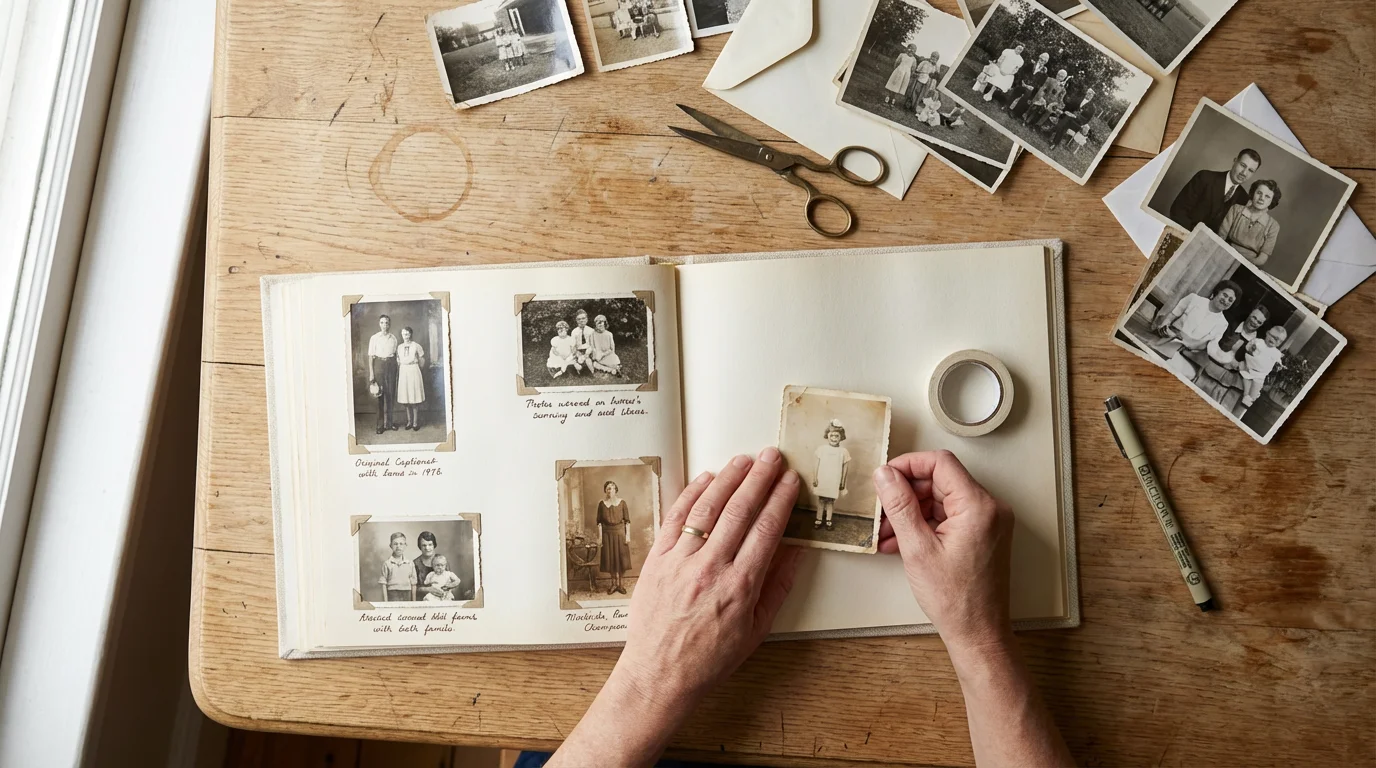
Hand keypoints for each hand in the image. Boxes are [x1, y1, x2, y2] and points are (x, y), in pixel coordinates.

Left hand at [550, 450, 801, 767]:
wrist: (660, 675)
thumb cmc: (709, 659)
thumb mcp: (757, 628)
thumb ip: (778, 584)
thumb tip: (796, 549)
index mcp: (740, 587)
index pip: (766, 529)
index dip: (781, 500)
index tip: (791, 481)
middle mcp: (710, 569)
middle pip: (739, 510)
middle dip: (759, 478)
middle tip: (772, 457)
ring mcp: (680, 562)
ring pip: (707, 508)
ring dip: (728, 478)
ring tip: (743, 460)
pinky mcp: (657, 560)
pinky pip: (676, 518)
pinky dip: (692, 494)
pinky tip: (706, 479)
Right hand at [873, 451, 1013, 652]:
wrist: (978, 634)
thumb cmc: (955, 600)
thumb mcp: (917, 549)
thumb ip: (900, 505)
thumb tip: (886, 475)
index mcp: (978, 506)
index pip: (940, 463)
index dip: (908, 465)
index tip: (886, 477)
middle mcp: (989, 509)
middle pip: (940, 481)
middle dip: (906, 495)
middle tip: (882, 511)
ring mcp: (988, 522)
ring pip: (942, 500)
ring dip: (912, 512)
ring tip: (887, 533)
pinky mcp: (982, 535)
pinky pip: (949, 517)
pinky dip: (925, 525)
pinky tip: (902, 542)